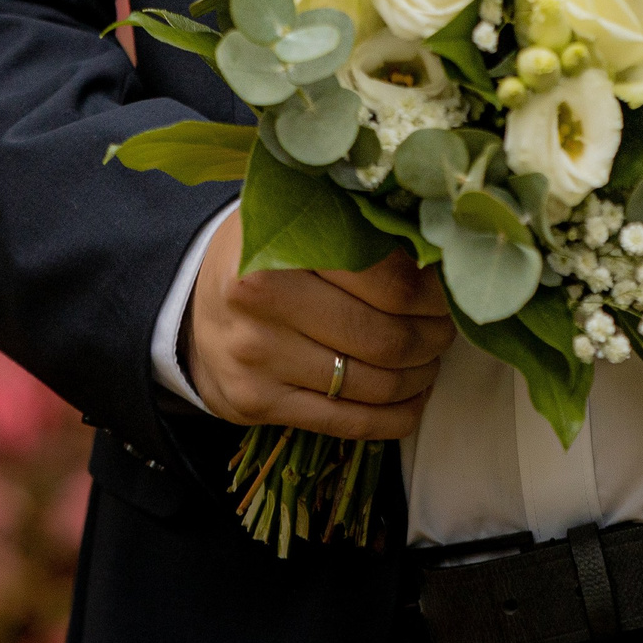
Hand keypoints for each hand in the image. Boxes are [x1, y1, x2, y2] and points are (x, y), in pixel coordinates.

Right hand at [183, 211, 453, 440]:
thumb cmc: (267, 254)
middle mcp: (261, 303)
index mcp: (281, 246)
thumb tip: (445, 249)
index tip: (449, 290)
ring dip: (420, 376)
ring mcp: (257, 359)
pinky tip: (413, 398)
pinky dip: (397, 416)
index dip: (435, 293)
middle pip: (386, 337)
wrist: (193, 306)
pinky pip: (349, 423)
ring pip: (374, 384)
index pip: (391, 281)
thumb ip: (362, 227)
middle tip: (447, 327)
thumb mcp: (302, 219)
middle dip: (434, 337)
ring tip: (431, 358)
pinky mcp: (257, 404)